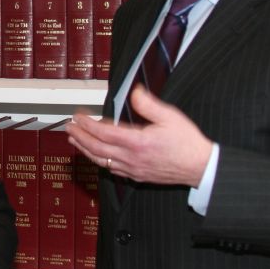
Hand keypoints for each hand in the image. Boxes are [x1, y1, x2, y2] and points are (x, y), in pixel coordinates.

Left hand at [65, 86, 212, 186]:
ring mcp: (134, 169)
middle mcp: (132, 158)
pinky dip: (99, 161)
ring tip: (74, 140)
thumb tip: (134, 92)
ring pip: (102, 161)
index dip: (88, 125)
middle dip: (80, 137)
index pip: (104, 133)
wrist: (200, 167)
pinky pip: (112, 169)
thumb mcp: (170, 117)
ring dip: (85, 150)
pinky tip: (95, 156)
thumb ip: (149, 104)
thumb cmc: (187, 143)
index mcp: (138, 142)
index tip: (78, 117)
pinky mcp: (138, 176)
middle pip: (97, 148)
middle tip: (69, 127)